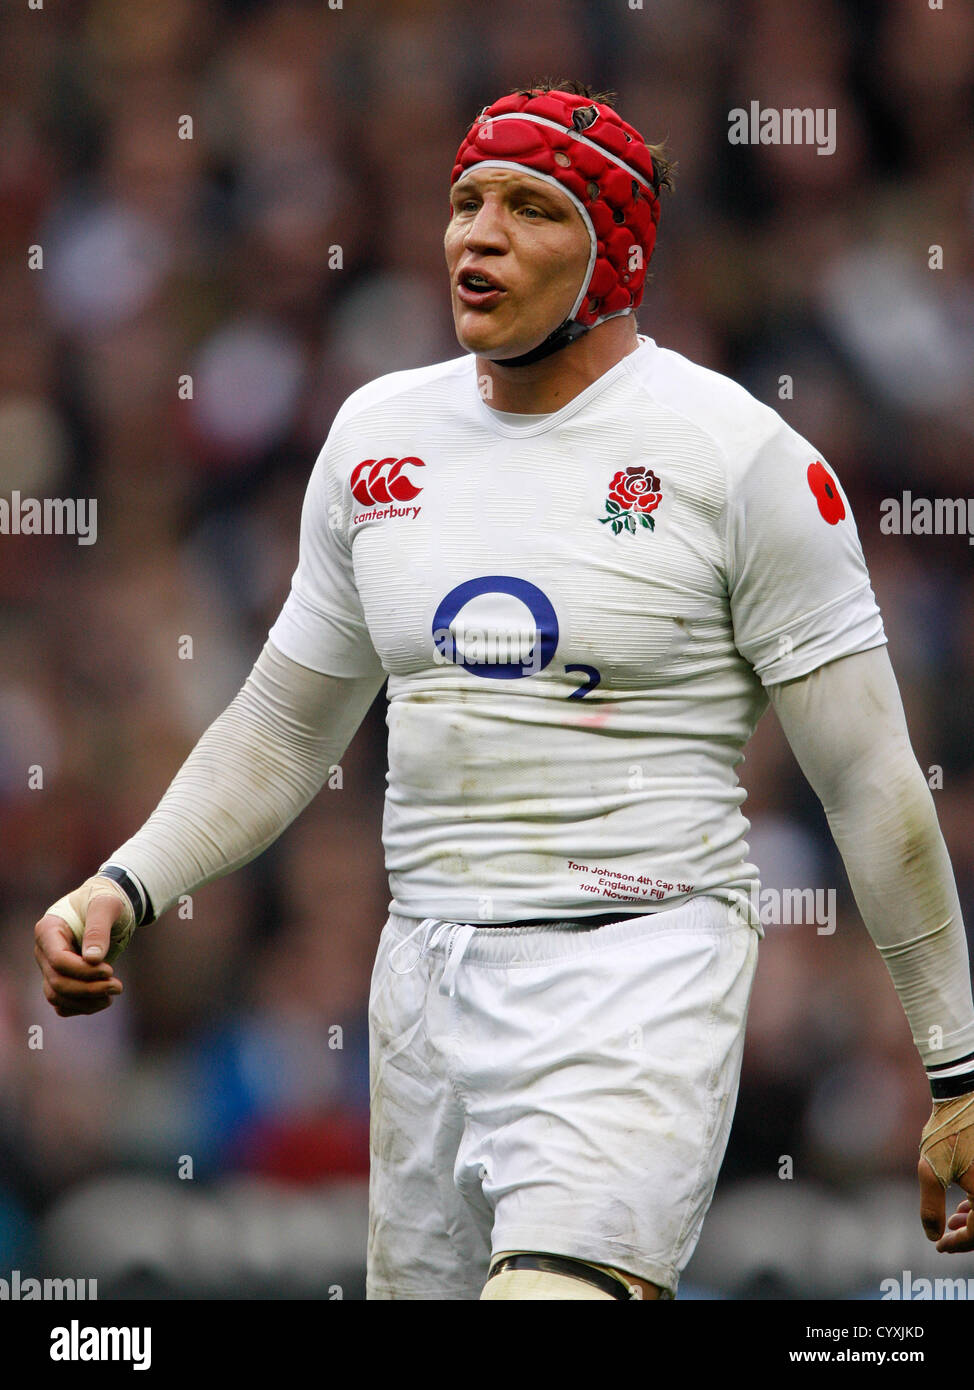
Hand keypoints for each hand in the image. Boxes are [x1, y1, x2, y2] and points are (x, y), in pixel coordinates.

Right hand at [34, 876, 135, 1016]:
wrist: (106, 906)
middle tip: (117, 986)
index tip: (109, 970)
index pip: (58, 961)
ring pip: (57, 996)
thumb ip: (99, 929)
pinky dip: (82, 1007)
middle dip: (88, 989)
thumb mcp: (106, 906)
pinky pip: (63, 1002)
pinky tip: (103, 999)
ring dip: (86, 1002)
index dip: (83, 971)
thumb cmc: (105, 900)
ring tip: (114, 992)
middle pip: (57, 982)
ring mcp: (49, 966)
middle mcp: (43, 951)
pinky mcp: (59, 978)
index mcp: (48, 930)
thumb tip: (93, 959)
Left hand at [918, 1091, 973, 1251]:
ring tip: (952, 1218)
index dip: (957, 1244)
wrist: (962, 1098)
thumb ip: (931, 1208)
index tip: (939, 1246)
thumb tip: (933, 1235)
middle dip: (967, 1234)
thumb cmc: (946, 1133)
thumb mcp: (931, 1172)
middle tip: (945, 1236)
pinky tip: (964, 1204)